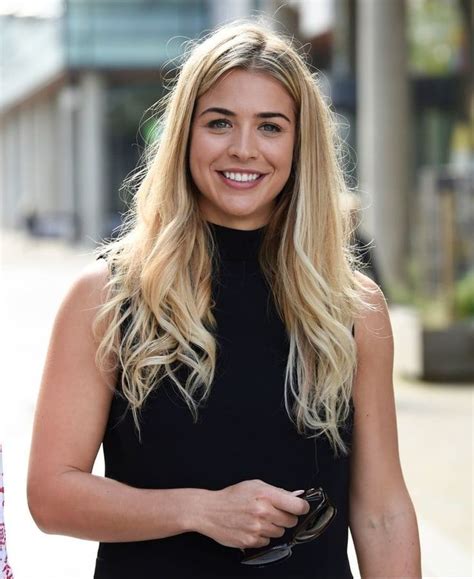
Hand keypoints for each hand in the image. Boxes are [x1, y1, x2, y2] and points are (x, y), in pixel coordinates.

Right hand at [195, 479, 309, 549]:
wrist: (210, 511)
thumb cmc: (232, 497)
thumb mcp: (254, 485)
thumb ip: (276, 491)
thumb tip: (296, 496)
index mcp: (265, 495)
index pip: (297, 505)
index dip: (302, 507)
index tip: (301, 507)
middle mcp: (263, 512)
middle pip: (291, 521)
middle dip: (285, 517)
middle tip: (274, 512)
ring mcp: (257, 528)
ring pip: (280, 532)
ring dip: (273, 527)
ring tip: (259, 519)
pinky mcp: (251, 541)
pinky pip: (268, 541)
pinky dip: (262, 536)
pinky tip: (252, 527)